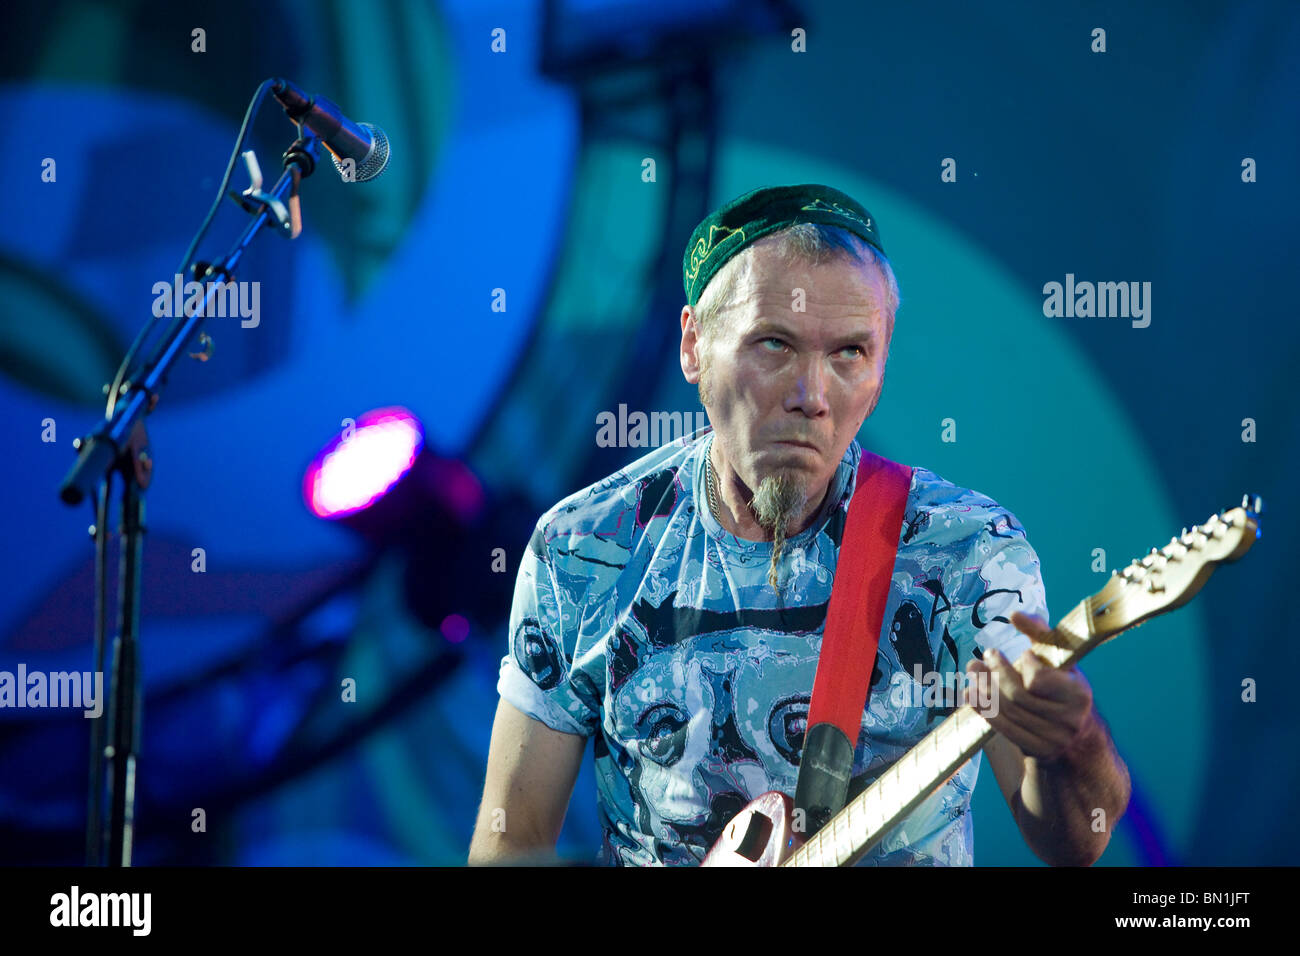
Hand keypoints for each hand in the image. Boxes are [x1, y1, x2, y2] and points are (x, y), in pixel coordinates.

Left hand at [963, 611, 1098, 763]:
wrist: (1078, 736)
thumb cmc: (1064, 686)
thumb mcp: (1061, 660)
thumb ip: (1041, 633)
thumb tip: (1014, 614)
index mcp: (1078, 693)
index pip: (1040, 679)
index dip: (1026, 665)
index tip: (1023, 653)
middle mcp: (1068, 719)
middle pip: (1018, 695)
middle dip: (997, 673)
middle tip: (986, 655)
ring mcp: (1052, 738)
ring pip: (1008, 711)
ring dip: (984, 689)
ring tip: (973, 670)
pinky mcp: (1036, 750)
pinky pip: (1004, 728)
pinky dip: (983, 709)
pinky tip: (969, 693)